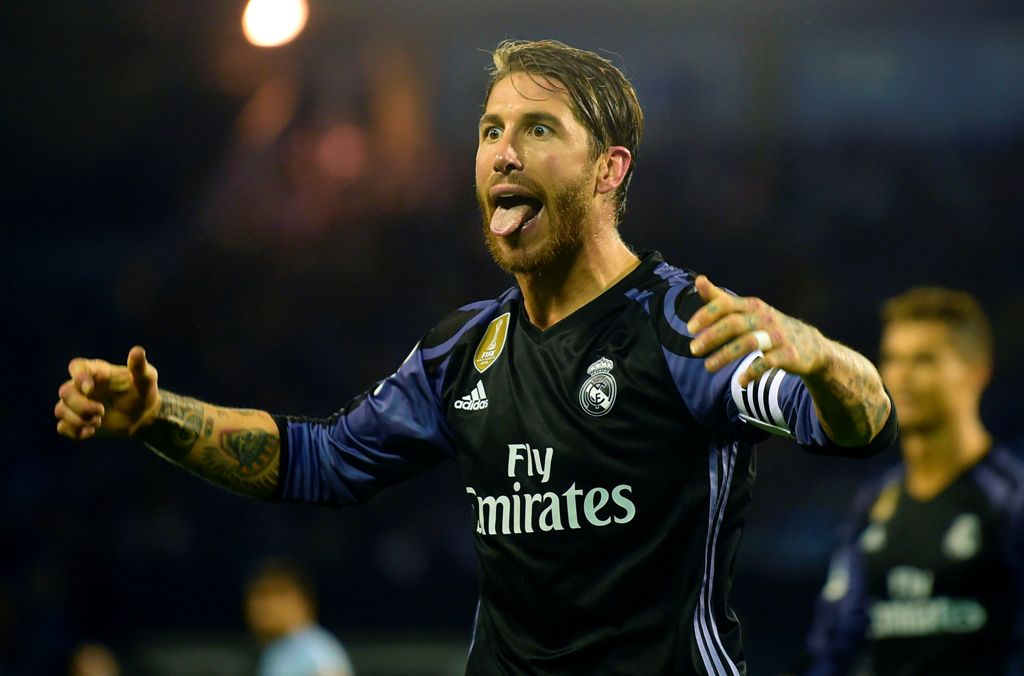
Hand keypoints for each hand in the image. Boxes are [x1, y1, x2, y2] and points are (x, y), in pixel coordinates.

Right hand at [55, 346, 160, 439]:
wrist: (143, 416)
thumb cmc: (143, 392)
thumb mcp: (146, 378)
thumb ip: (139, 366)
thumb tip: (137, 350)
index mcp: (97, 372)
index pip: (77, 367)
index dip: (78, 377)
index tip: (90, 389)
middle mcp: (82, 386)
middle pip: (64, 391)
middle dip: (80, 405)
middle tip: (101, 411)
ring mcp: (78, 404)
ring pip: (60, 410)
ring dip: (77, 420)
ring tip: (98, 422)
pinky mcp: (77, 421)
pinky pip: (62, 427)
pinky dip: (74, 431)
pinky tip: (90, 433)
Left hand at [686, 275, 830, 387]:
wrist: (811, 346)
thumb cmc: (769, 327)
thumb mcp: (747, 311)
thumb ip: (721, 299)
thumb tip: (698, 280)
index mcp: (753, 306)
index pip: (726, 304)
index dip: (707, 315)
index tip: (689, 328)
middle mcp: (765, 318)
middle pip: (735, 324)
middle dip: (712, 336)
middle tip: (693, 349)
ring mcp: (778, 336)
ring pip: (749, 343)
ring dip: (725, 356)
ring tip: (708, 367)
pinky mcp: (789, 354)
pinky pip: (768, 363)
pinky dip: (751, 372)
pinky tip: (739, 381)